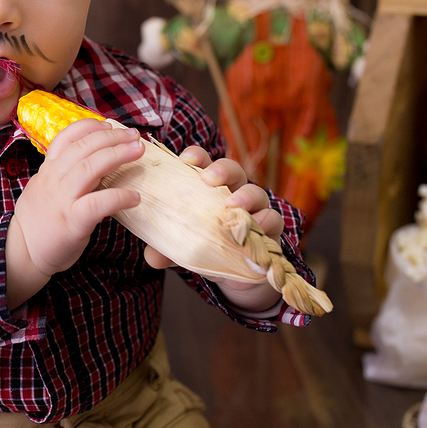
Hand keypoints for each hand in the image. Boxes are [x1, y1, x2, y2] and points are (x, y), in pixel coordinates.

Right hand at [7, 119, 143, 306]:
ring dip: (118, 155)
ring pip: (91, 167)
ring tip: (138, 152)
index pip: (66, 137)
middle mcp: (54, 179)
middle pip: (84, 147)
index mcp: (48, 170)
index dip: (89, 127)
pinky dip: (119, 196)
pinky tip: (134, 197)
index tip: (109, 125)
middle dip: (112, 137)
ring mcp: (62, 199)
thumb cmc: (40, 221)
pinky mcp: (72, 221)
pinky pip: (98, 203)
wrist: (21, 252)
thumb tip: (94, 161)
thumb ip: (64, 174)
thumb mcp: (45, 189)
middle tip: (134, 136)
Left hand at [143, 148, 283, 313]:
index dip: (196, 156)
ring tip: (233, 205)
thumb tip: (153, 257)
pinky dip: (266, 220)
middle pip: (232, 169)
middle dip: (221, 169)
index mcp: (207, 187)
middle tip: (209, 179)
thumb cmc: (202, 245)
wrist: (230, 271)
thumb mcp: (180, 246)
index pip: (202, 162)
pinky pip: (273, 219)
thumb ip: (166, 248)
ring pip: (255, 192)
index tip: (186, 159)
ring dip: (245, 196)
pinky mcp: (269, 229)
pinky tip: (256, 225)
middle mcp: (232, 191)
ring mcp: (253, 208)